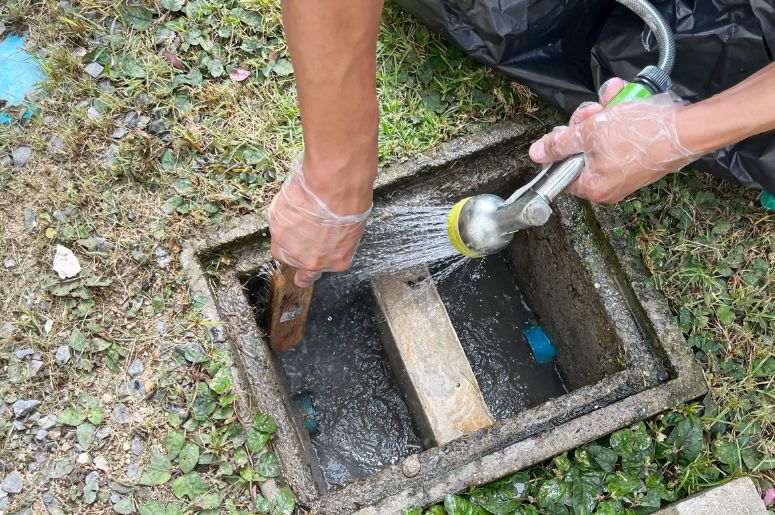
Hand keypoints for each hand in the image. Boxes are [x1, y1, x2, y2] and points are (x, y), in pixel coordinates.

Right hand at [267, 155, 371, 286]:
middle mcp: (310, 260)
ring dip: (287, 233)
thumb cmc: (350, 203)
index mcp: (334, 262)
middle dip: (297, 247)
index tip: (301, 270)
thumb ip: (336, 243)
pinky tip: (295, 203)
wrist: (334, 186)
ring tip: (300, 213)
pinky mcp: (277, 227)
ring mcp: (290, 246)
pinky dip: (282, 216)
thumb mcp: (353, 230)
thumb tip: (328, 240)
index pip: (312, 277)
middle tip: (303, 227)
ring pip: (281, 245)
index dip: (305, 272)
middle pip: (294, 261)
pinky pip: (276, 225)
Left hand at [529, 78, 700, 202]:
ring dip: (602, 117)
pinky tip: (623, 103)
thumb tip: (536, 153)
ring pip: (600, 141)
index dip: (560, 148)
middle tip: (592, 112)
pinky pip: (619, 138)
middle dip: (584, 126)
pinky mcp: (638, 159)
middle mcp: (608, 186)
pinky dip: (619, 120)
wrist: (688, 130)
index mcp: (593, 188)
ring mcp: (624, 173)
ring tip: (613, 101)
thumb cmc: (641, 134)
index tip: (565, 131)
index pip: (561, 173)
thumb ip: (560, 144)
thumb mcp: (590, 133)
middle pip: (580, 154)